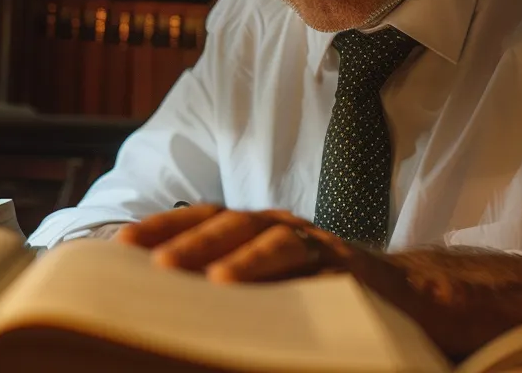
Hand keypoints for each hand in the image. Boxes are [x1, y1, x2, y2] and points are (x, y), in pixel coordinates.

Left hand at [114, 204, 363, 282]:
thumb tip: (167, 304)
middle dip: (183, 238)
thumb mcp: (269, 285)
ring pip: (261, 236)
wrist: (400, 295)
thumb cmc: (319, 292)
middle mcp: (278, 227)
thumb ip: (227, 285)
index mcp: (255, 229)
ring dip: (223, 252)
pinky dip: (265, 269)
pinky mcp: (339, 262)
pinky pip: (300, 260)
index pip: (203, 217)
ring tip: (192, 274)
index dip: (164, 225)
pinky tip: (237, 286)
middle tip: (145, 259)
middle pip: (225, 222)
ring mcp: (310, 240)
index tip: (121, 243)